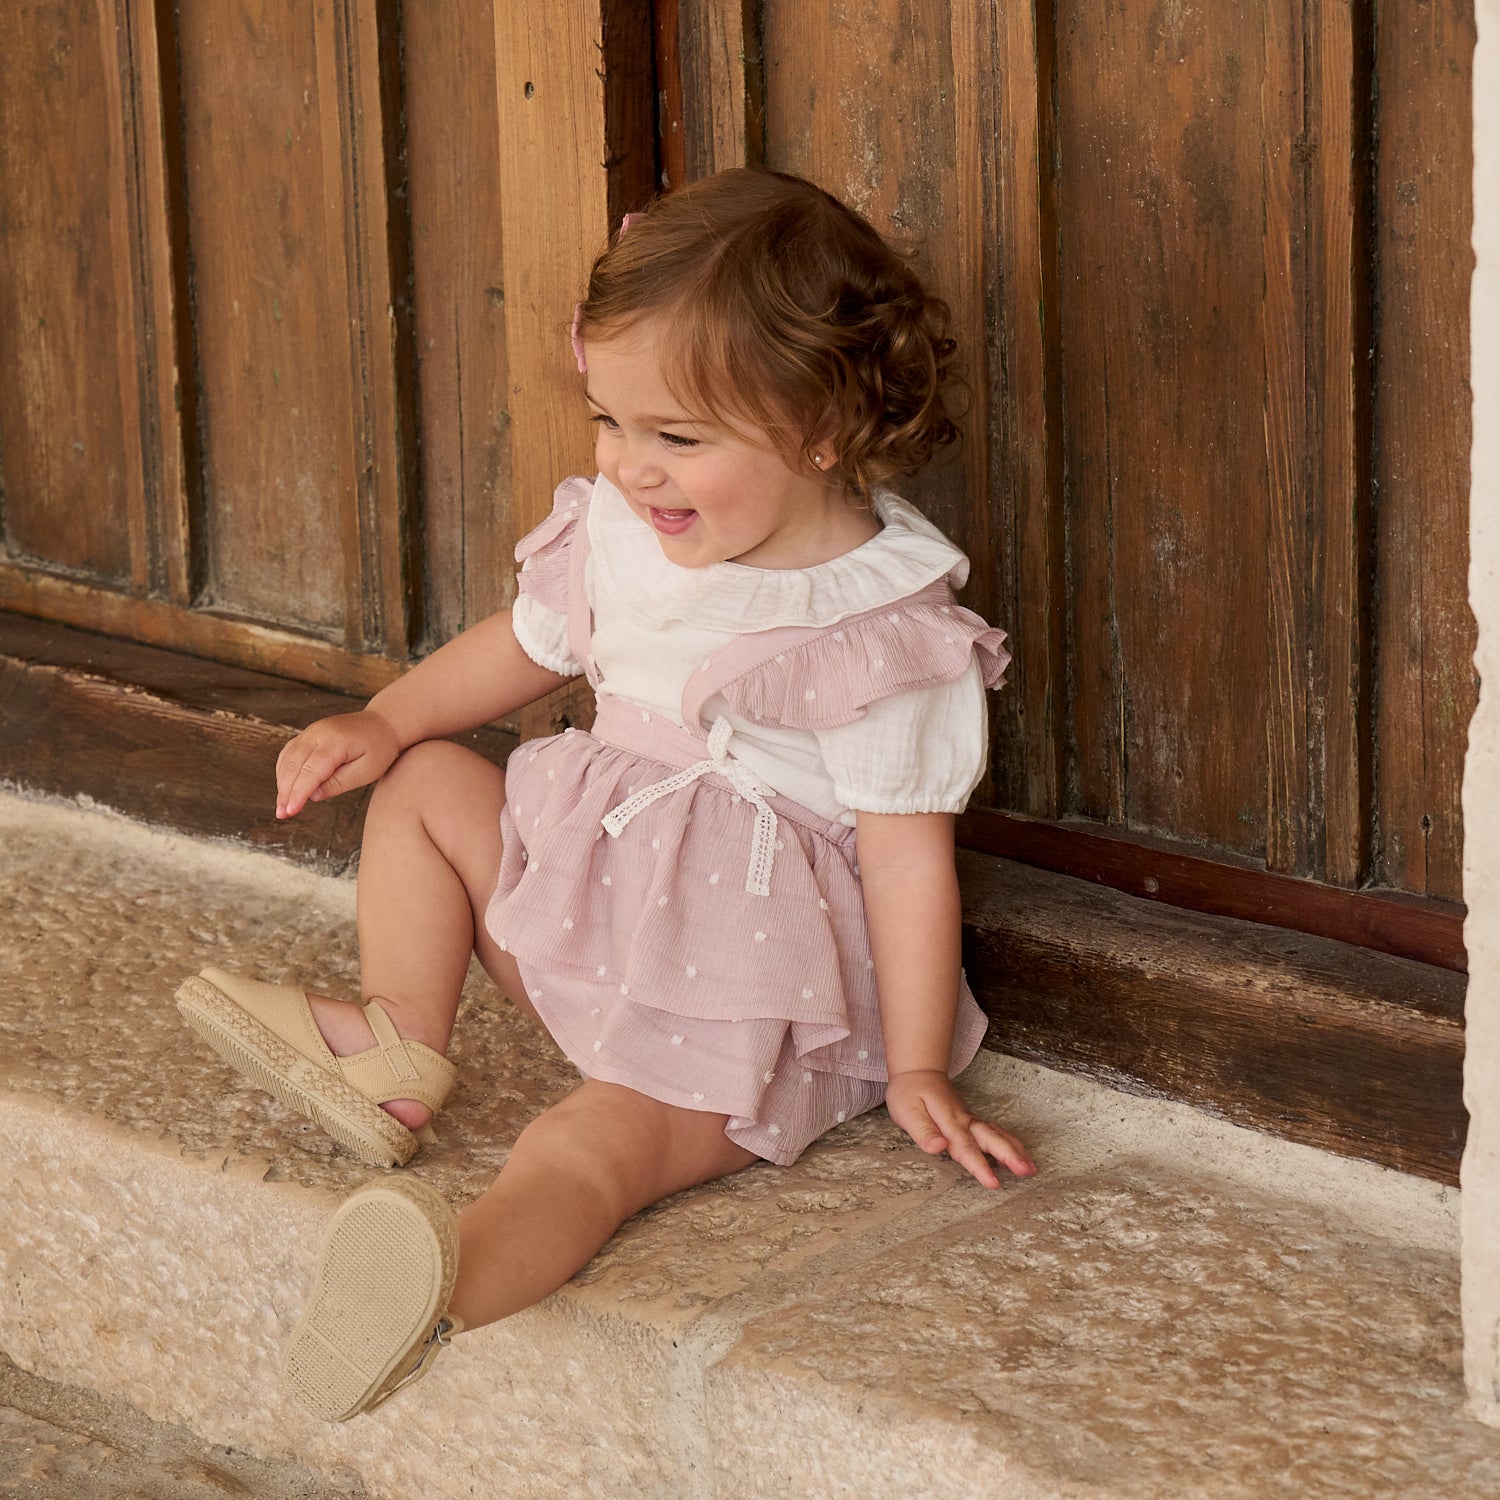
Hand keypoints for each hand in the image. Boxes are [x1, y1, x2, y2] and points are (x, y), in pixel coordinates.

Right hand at [275, 711, 402, 819]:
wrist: (384, 722)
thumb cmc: (380, 748)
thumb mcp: (367, 771)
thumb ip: (339, 783)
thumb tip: (313, 796)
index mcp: (336, 742)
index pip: (311, 770)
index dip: (298, 792)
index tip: (290, 811)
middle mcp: (318, 733)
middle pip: (294, 765)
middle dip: (286, 792)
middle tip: (282, 814)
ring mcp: (311, 731)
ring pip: (288, 758)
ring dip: (282, 783)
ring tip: (282, 806)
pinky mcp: (309, 734)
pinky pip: (289, 752)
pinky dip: (284, 770)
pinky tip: (285, 787)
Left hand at [884, 1070, 1036, 1189]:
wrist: (919, 1071)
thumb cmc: (910, 1093)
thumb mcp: (906, 1112)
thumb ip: (923, 1132)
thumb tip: (937, 1148)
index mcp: (949, 1121)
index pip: (966, 1148)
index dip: (980, 1166)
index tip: (993, 1183)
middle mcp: (964, 1120)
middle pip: (990, 1138)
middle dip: (1010, 1155)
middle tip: (1027, 1171)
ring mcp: (970, 1119)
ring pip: (996, 1134)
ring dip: (1015, 1150)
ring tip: (1031, 1168)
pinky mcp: (972, 1120)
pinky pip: (994, 1131)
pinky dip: (1009, 1142)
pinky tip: (1019, 1155)